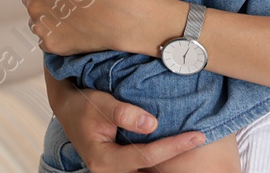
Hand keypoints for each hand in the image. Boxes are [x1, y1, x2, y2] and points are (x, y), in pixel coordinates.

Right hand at [46, 75, 204, 172]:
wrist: (69, 108)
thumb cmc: (84, 104)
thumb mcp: (102, 104)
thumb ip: (125, 114)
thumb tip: (152, 124)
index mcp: (104, 159)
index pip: (148, 155)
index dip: (175, 146)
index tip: (198, 136)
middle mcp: (109, 171)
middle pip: (151, 169)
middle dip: (176, 160)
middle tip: (200, 144)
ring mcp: (115, 171)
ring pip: (149, 171)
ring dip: (169, 162)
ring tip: (193, 145)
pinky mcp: (121, 166)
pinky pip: (144, 166)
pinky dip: (160, 160)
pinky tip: (177, 148)